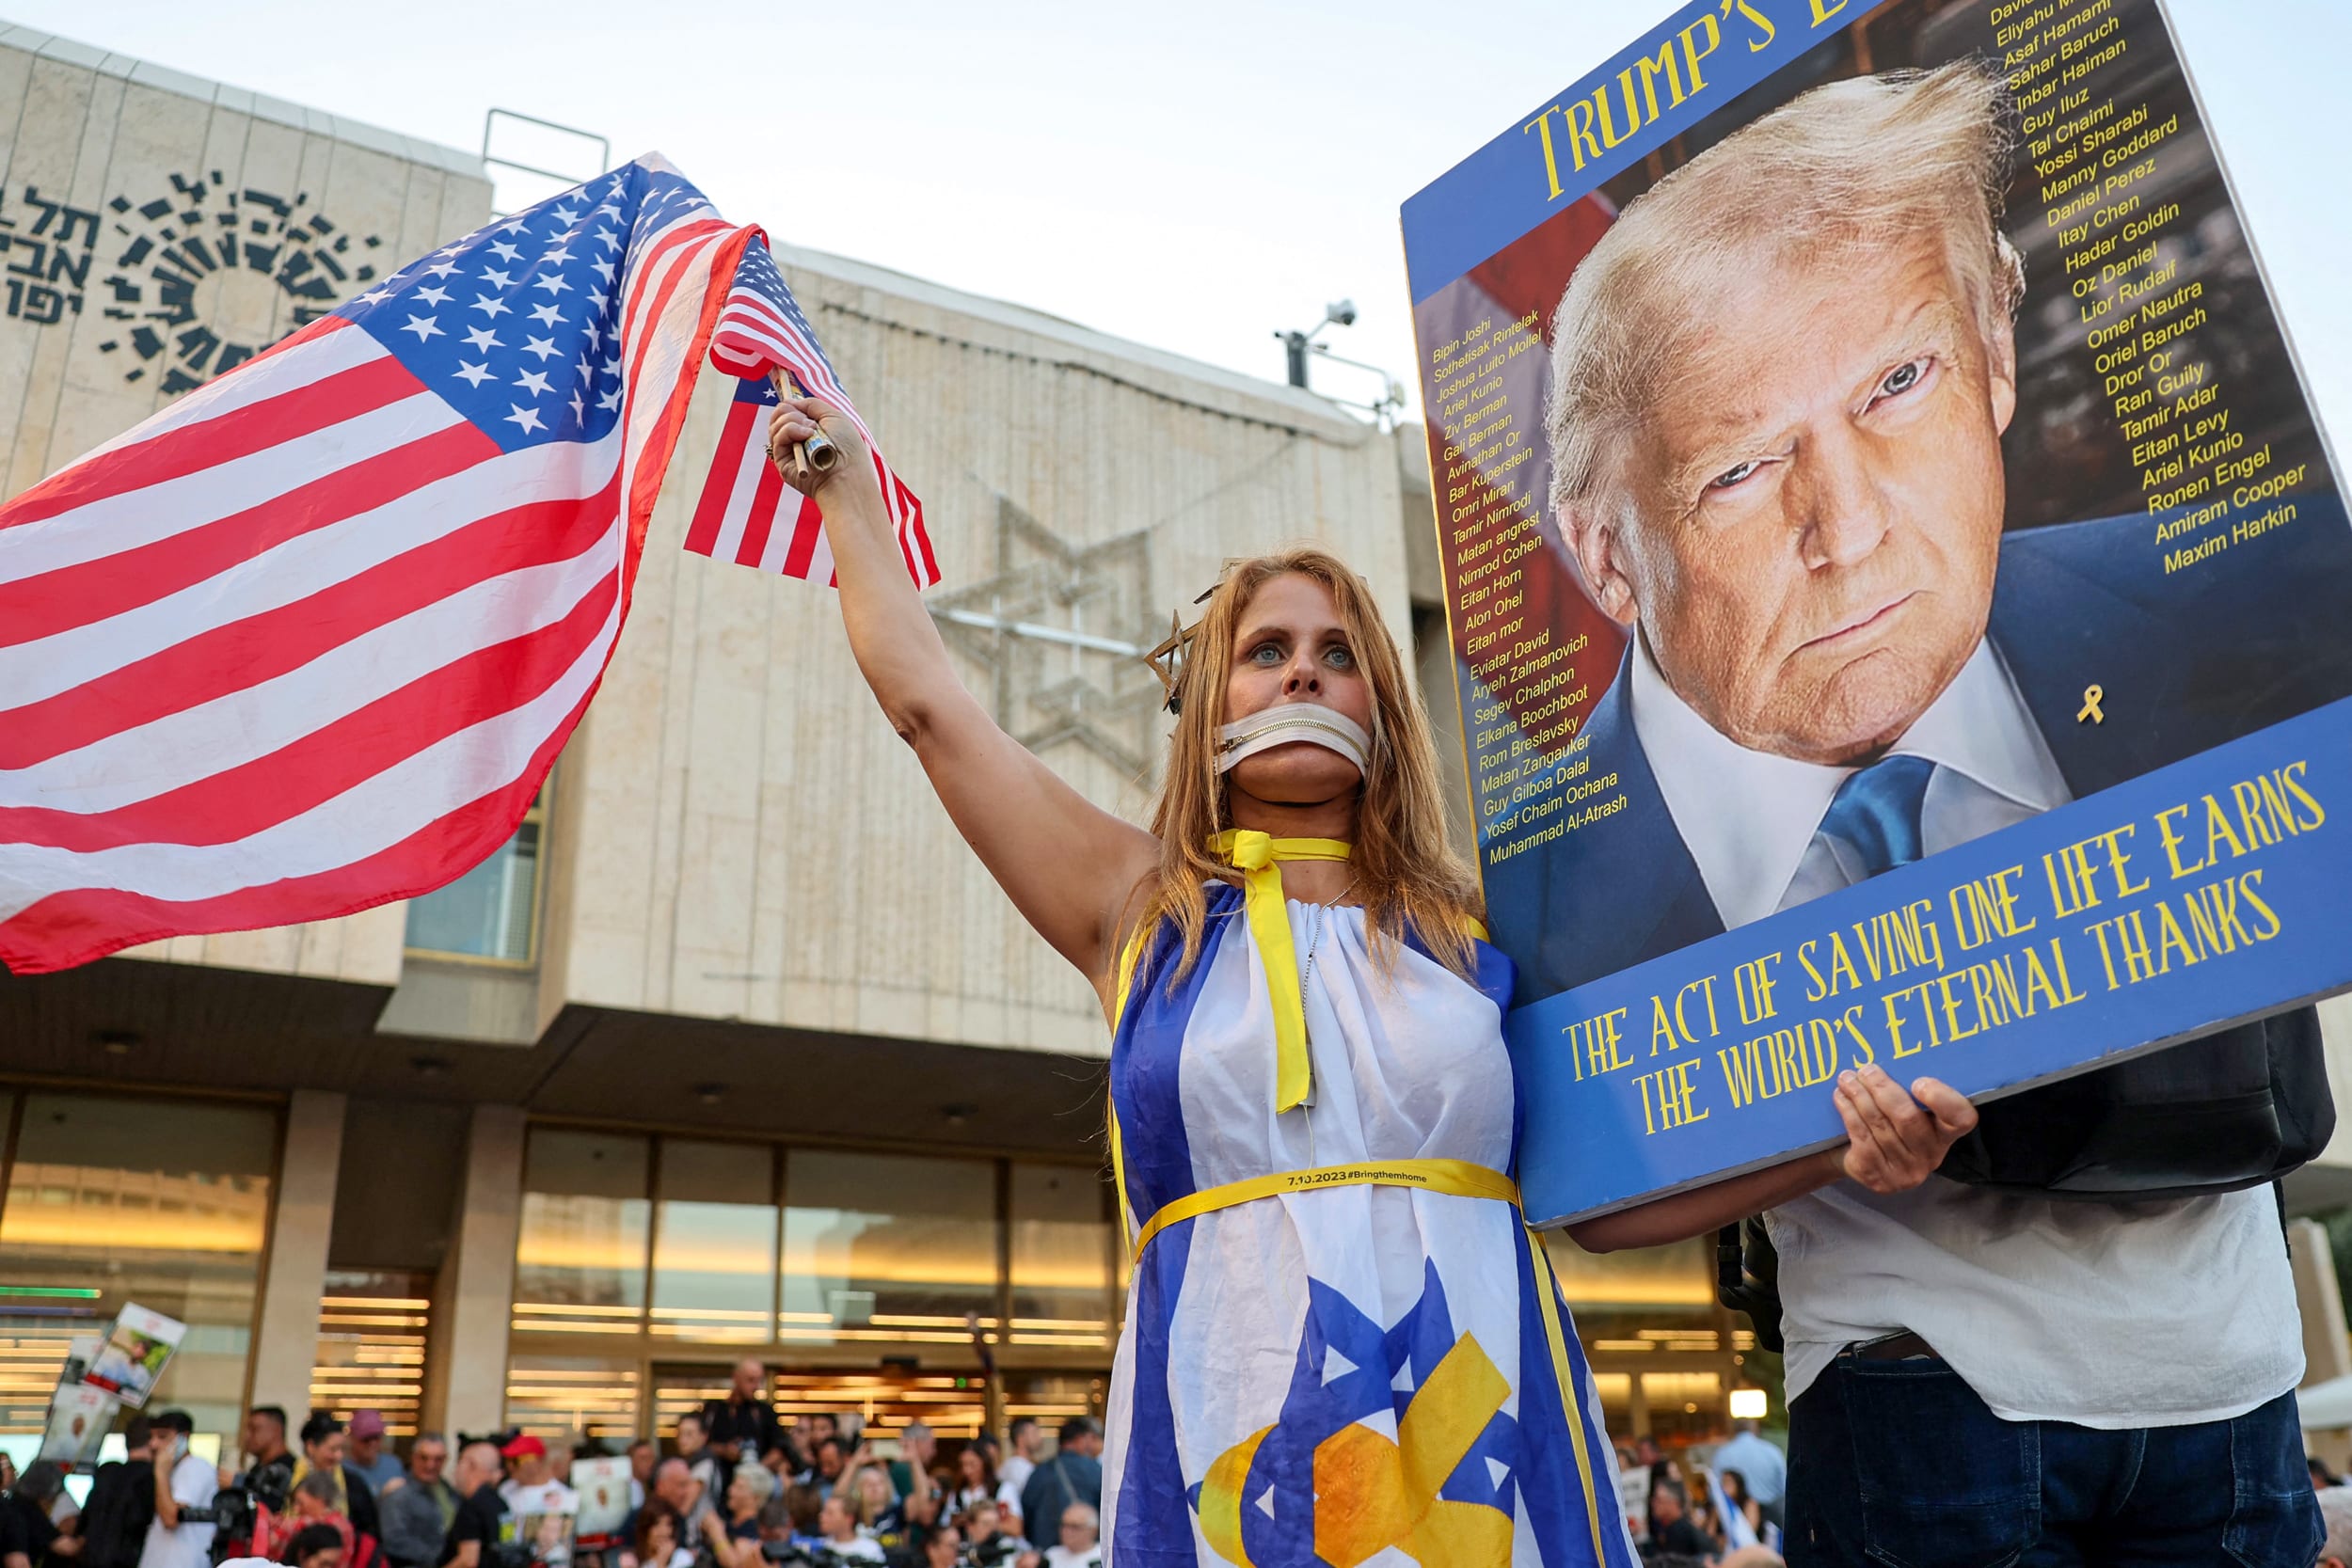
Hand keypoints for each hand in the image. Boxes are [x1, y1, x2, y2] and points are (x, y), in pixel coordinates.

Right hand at [766, 391, 874, 501]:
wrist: (846, 473)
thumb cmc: (846, 447)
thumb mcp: (833, 416)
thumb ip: (812, 404)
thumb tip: (789, 401)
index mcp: (809, 429)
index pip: (789, 411)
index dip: (793, 405)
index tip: (802, 407)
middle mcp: (797, 440)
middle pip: (779, 415)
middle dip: (792, 412)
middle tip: (811, 423)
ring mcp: (789, 450)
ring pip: (775, 424)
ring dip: (793, 421)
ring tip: (812, 431)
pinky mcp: (782, 461)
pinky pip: (777, 437)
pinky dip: (790, 430)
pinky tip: (806, 435)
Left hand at [1830, 1064, 1977, 1192]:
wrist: (1857, 1159)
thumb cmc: (1888, 1124)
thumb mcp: (1906, 1107)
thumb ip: (1908, 1090)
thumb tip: (1891, 1054)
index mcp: (1946, 1133)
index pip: (1962, 1118)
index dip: (1943, 1100)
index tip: (1919, 1082)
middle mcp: (1932, 1155)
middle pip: (1907, 1118)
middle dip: (1882, 1089)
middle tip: (1866, 1069)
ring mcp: (1906, 1171)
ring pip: (1879, 1125)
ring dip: (1859, 1096)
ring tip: (1847, 1078)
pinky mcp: (1879, 1178)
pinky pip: (1861, 1137)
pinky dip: (1848, 1112)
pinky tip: (1840, 1097)